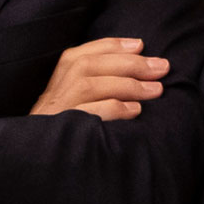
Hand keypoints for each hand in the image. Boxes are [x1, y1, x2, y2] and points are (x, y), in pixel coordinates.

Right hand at [31, 37, 167, 119]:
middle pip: (88, 65)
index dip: (113, 46)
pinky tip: (136, 110)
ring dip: (126, 85)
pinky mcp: (62, 131)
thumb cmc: (70, 128)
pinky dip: (114, 109)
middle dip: (129, 64)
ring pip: (89, 86)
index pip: (84, 54)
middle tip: (161, 68)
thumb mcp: (76, 100)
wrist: (42, 159)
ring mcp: (57, 111)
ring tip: (155, 90)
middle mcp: (55, 92)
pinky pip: (88, 114)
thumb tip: (138, 64)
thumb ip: (98, 82)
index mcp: (59, 80)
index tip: (141, 45)